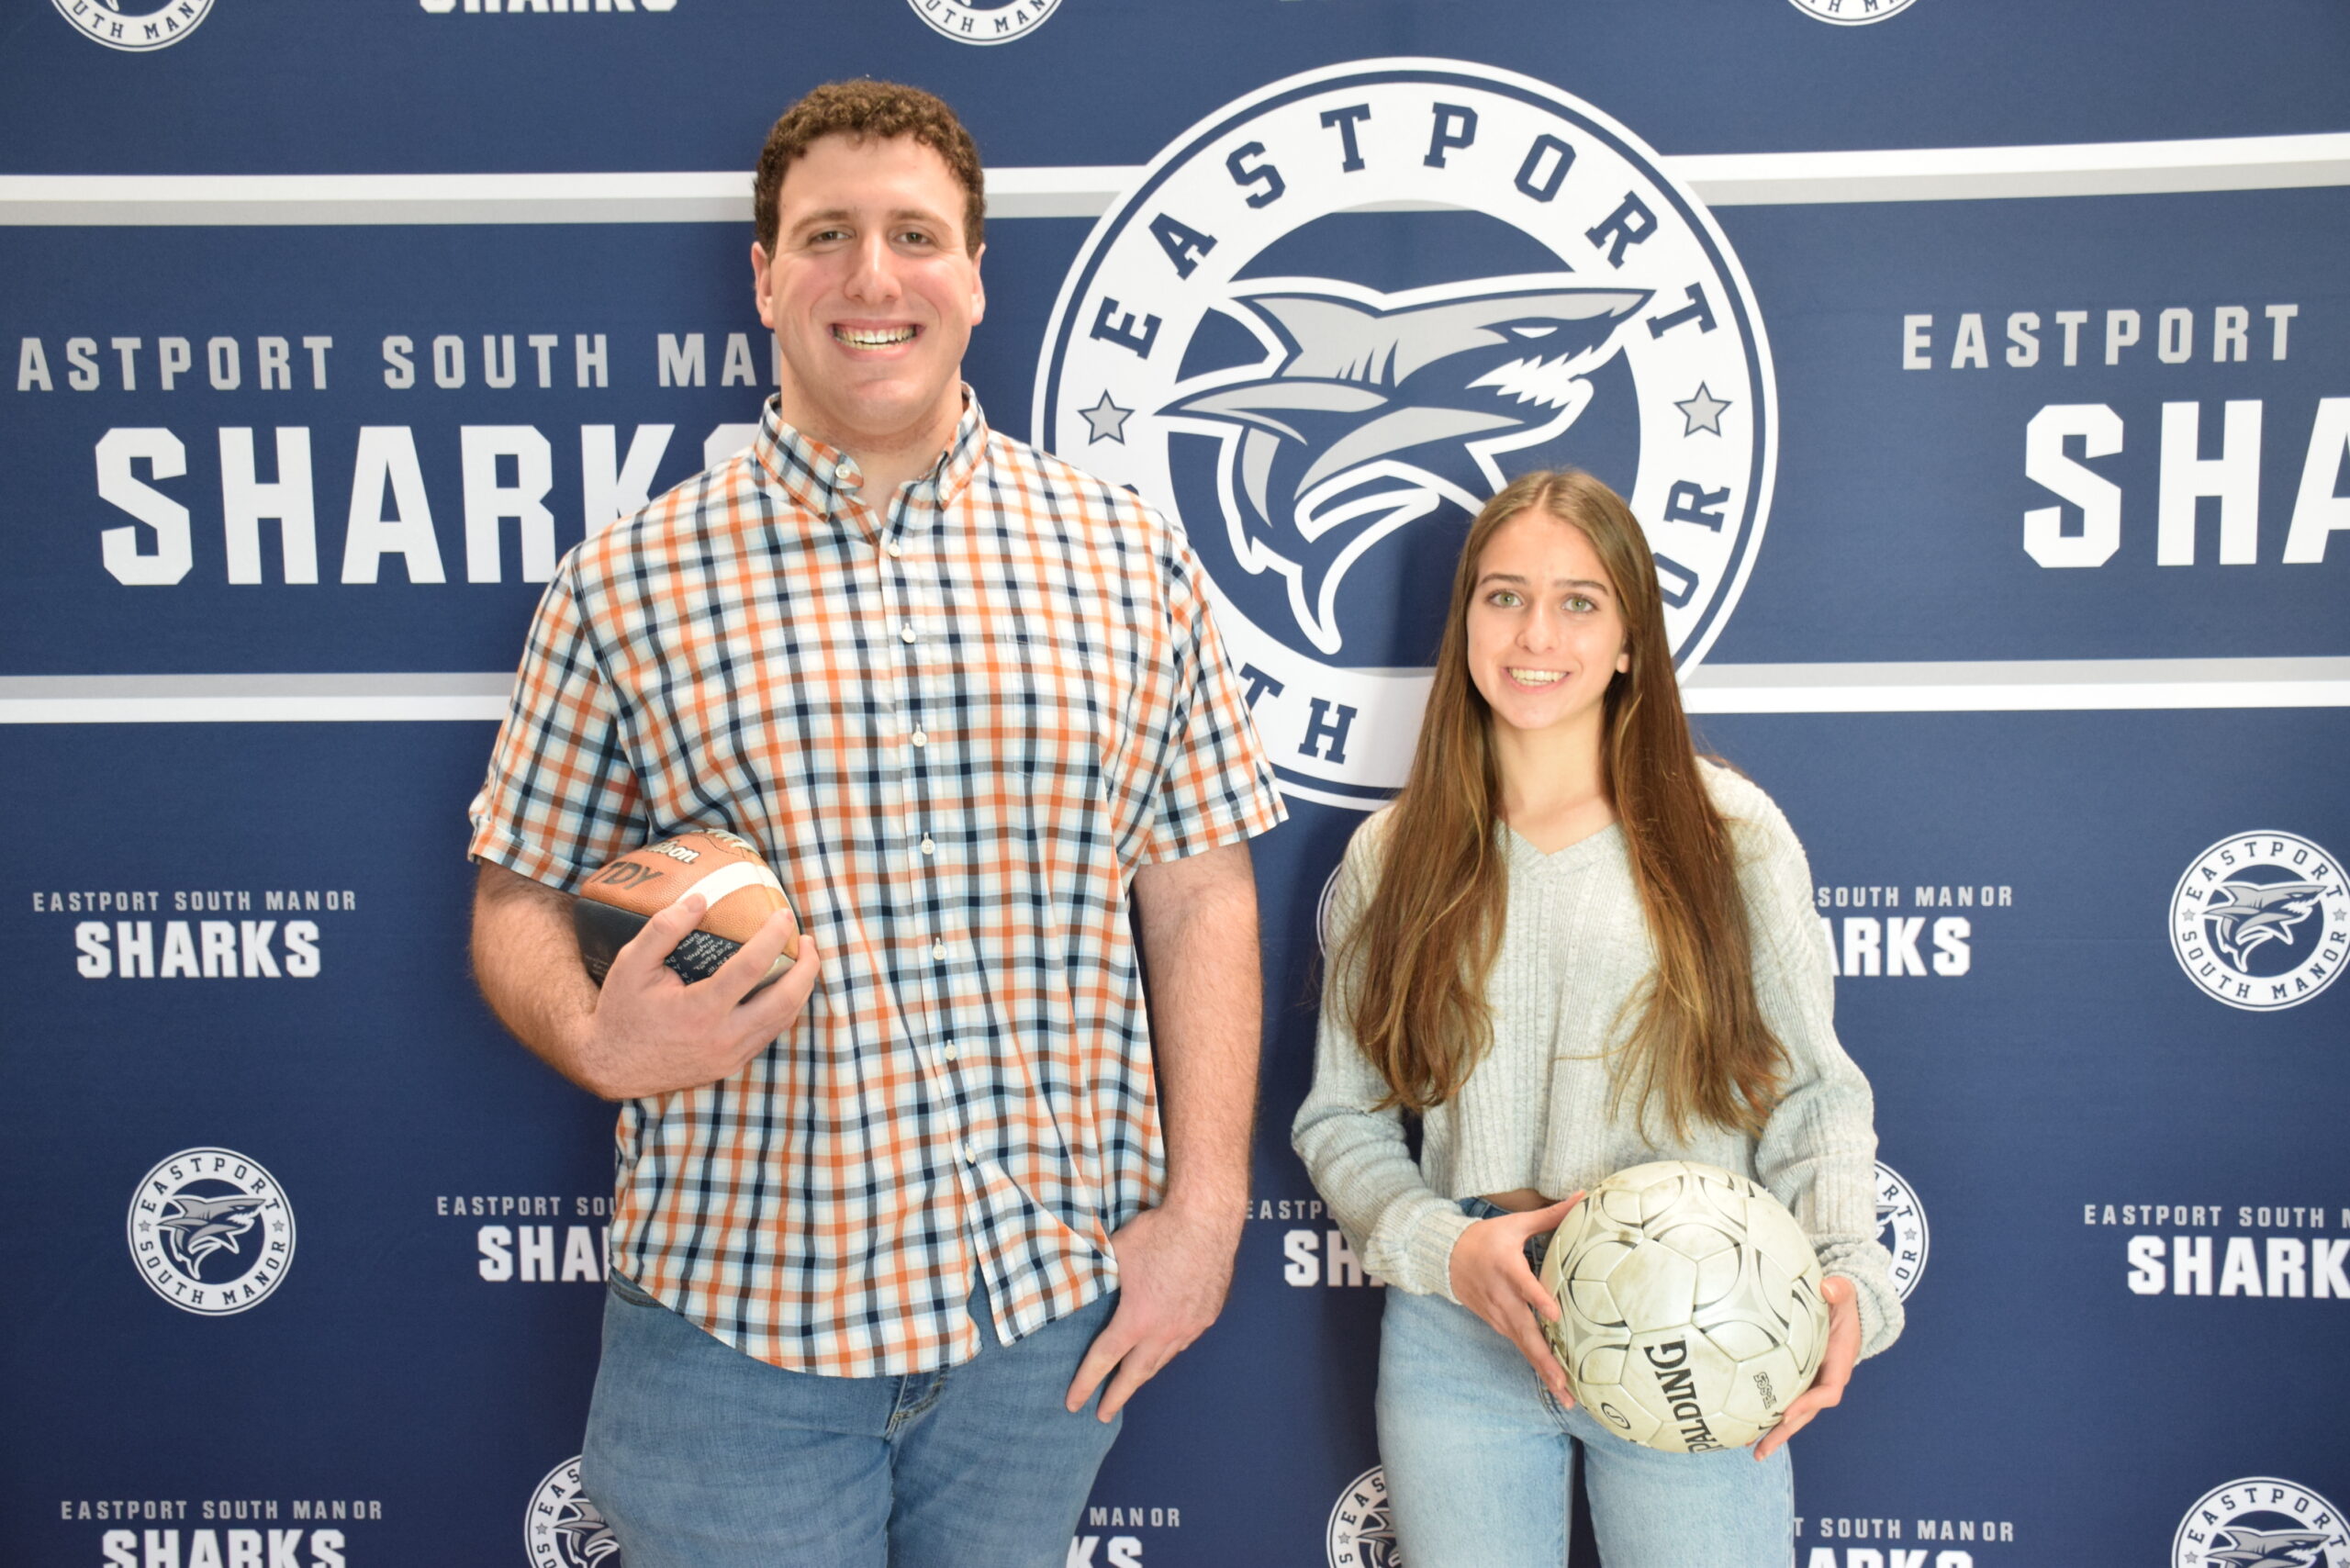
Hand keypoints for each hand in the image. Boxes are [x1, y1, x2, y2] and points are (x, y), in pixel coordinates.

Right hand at [578, 895, 821, 1098]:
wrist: (611, 1067)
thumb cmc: (621, 1010)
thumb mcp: (631, 964)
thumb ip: (664, 928)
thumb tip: (700, 898)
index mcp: (699, 1011)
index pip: (751, 969)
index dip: (773, 938)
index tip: (784, 915)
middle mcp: (722, 1038)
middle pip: (785, 1001)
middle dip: (806, 968)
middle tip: (808, 941)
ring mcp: (730, 1056)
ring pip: (783, 1021)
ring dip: (800, 989)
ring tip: (803, 960)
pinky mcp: (731, 1065)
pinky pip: (768, 1034)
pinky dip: (783, 1009)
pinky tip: (781, 988)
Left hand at [1064, 1201, 1240, 1420]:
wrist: (1206, 1221)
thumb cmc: (1158, 1232)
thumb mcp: (1115, 1254)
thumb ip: (1100, 1276)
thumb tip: (1081, 1281)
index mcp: (1136, 1319)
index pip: (1103, 1360)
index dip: (1086, 1383)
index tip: (1073, 1403)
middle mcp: (1164, 1330)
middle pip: (1136, 1374)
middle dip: (1116, 1396)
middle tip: (1102, 1415)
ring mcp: (1190, 1325)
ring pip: (1163, 1359)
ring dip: (1144, 1373)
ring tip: (1130, 1383)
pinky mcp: (1207, 1315)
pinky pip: (1184, 1341)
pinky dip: (1168, 1350)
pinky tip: (1162, 1348)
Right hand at [1447, 1194, 1581, 1403]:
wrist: (1446, 1257)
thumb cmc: (1487, 1238)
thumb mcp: (1516, 1223)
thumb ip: (1551, 1215)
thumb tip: (1585, 1196)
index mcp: (1507, 1268)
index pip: (1525, 1286)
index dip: (1538, 1300)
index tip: (1555, 1316)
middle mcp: (1502, 1297)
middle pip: (1526, 1332)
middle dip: (1546, 1360)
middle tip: (1565, 1384)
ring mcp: (1498, 1314)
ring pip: (1523, 1346)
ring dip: (1544, 1371)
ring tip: (1567, 1395)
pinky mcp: (1497, 1324)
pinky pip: (1519, 1346)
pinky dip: (1535, 1364)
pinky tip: (1554, 1382)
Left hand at [1754, 1273, 1859, 1459]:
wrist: (1845, 1307)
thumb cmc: (1843, 1301)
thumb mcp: (1845, 1293)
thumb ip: (1841, 1290)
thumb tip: (1829, 1287)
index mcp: (1839, 1363)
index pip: (1828, 1391)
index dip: (1808, 1404)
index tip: (1786, 1413)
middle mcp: (1826, 1378)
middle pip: (1806, 1413)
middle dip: (1785, 1432)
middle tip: (1761, 1449)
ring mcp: (1811, 1381)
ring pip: (1794, 1412)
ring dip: (1773, 1431)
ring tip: (1750, 1449)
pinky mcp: (1798, 1378)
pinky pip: (1784, 1398)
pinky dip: (1767, 1412)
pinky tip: (1745, 1424)